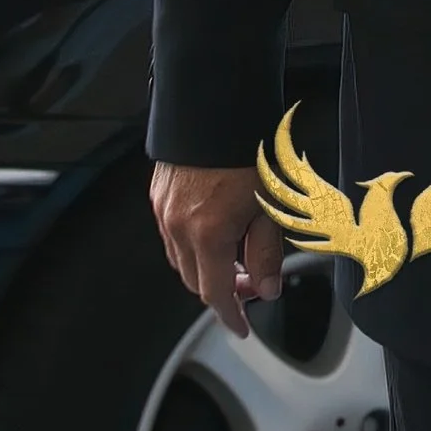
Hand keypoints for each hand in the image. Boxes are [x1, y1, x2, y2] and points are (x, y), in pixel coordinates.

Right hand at [150, 163, 286, 338]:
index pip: (214, 294)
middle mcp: (178, 225)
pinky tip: (217, 230)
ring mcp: (164, 209)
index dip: (230, 315)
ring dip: (206, 267)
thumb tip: (267, 288)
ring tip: (238, 255)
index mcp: (208, 233)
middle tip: (252, 284)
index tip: (242, 327)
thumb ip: (267, 253)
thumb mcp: (271, 205)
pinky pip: (173, 234)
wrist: (217, 104)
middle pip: (195, 279)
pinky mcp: (159, 193)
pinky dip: (193, 245)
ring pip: (181, 259)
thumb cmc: (249, 148)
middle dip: (222, 290)